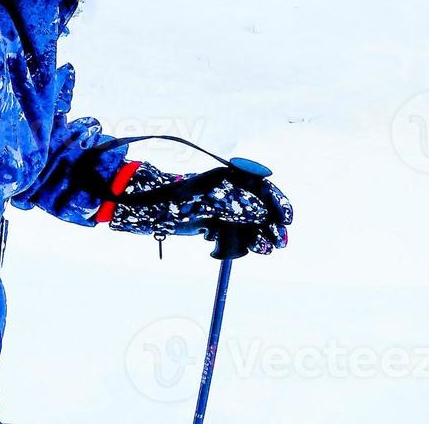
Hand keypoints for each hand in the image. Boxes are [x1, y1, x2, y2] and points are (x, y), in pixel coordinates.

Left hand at [103, 160, 293, 254]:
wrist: (143, 208)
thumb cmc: (171, 197)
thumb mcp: (205, 200)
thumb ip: (235, 204)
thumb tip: (262, 213)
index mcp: (227, 179)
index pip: (262, 189)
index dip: (277, 203)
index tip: (285, 221)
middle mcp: (226, 193)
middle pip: (259, 210)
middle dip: (271, 226)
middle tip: (279, 243)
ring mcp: (218, 210)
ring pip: (247, 226)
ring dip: (256, 238)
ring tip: (263, 248)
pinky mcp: (209, 225)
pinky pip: (231, 236)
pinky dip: (234, 245)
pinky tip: (231, 250)